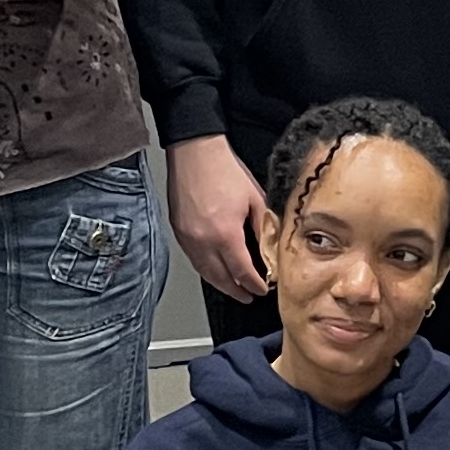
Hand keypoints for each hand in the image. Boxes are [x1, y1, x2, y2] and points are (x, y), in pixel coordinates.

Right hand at [171, 135, 270, 299]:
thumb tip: (270, 249)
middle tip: (248, 297)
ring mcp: (187, 237)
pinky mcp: (178, 230)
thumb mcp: (254, 198)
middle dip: (237, 291)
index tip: (262, 289)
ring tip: (233, 289)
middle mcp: (203, 241)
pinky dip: (206, 269)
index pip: (242, 271)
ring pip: (204, 272)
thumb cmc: (223, 170)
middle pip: (221, 278)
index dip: (254, 284)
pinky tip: (214, 270)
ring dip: (220, 283)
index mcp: (225, 234)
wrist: (194, 151)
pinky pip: (193, 259)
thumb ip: (263, 228)